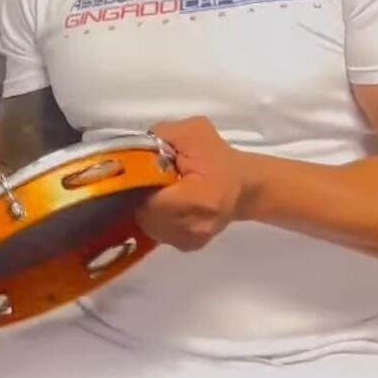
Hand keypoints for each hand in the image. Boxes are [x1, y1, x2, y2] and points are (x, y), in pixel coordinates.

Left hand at [135, 117, 250, 251]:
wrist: (243, 186)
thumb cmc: (217, 157)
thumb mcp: (192, 132)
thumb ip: (160, 137)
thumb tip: (133, 152)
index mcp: (200, 198)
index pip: (153, 201)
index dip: (140, 185)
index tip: (141, 171)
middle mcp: (196, 226)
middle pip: (147, 216)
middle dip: (141, 196)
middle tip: (147, 179)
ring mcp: (191, 240)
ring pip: (149, 226)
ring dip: (147, 208)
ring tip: (158, 190)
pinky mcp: (188, 246)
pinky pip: (158, 233)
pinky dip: (156, 218)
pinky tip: (165, 203)